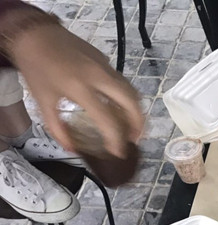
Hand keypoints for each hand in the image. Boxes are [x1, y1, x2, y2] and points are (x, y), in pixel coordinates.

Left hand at [9, 22, 143, 157]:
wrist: (34, 33)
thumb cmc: (36, 68)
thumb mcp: (42, 101)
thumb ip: (57, 128)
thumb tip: (72, 149)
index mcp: (81, 89)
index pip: (108, 120)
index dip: (116, 140)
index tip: (118, 153)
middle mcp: (99, 77)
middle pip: (131, 104)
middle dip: (138, 125)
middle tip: (135, 139)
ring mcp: (104, 66)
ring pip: (131, 91)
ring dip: (136, 110)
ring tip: (132, 125)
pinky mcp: (105, 59)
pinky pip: (122, 81)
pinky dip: (126, 97)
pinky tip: (118, 106)